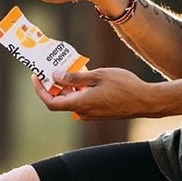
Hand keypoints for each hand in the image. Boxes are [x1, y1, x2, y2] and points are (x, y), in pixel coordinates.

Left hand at [30, 67, 158, 119]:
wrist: (145, 101)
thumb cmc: (124, 86)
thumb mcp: (98, 75)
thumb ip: (75, 77)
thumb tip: (55, 76)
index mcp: (80, 103)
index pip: (51, 102)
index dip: (40, 90)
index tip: (36, 76)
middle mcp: (83, 112)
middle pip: (61, 100)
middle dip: (54, 84)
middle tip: (52, 66)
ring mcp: (91, 114)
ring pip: (72, 100)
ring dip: (67, 86)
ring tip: (69, 67)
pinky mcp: (99, 112)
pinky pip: (82, 101)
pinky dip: (78, 90)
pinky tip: (85, 76)